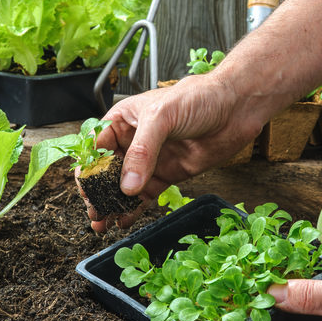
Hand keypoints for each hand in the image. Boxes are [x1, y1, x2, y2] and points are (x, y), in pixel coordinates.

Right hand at [86, 73, 265, 231]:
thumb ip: (142, 151)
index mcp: (124, 120)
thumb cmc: (198, 98)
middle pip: (107, 171)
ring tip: (102, 222)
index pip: (96, 147)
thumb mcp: (162, 117)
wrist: (236, 107)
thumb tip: (127, 185)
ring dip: (113, 205)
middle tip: (94, 212)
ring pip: (125, 187)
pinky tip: (124, 221)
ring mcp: (151, 160)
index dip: (88, 169)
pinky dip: (134, 209)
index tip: (86, 189)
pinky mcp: (168, 174)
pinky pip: (146, 195)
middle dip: (98, 192)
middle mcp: (134, 141)